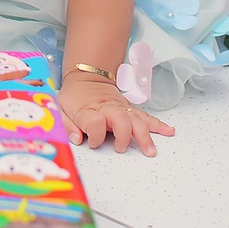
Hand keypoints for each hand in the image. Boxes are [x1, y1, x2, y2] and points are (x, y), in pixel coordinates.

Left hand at [58, 71, 174, 155]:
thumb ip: (66, 125)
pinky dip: (157, 124)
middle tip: (122, 149)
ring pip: (136, 118)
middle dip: (124, 135)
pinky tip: (168, 131)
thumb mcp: (60, 109)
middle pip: (120, 119)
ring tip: (150, 150)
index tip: (93, 143)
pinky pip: (145, 116)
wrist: (86, 77)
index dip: (95, 135)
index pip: (95, 122)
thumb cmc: (73, 97)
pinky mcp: (129, 109)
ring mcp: (121, 108)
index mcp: (88, 109)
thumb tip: (76, 139)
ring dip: (144, 134)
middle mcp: (107, 108)